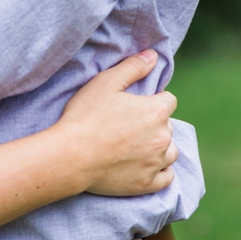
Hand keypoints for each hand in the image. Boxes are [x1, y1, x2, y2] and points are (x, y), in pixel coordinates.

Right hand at [55, 50, 180, 197]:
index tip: (136, 106)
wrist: (70, 156)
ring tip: (138, 148)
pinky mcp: (146, 184)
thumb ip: (133, 67)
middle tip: (129, 128)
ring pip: (170, 152)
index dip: (153, 101)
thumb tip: (153, 55)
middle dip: (154, 125)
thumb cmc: (85, 117)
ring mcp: (156, 163)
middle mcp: (162, 137)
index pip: (168, 101)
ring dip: (160, 149)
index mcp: (156, 111)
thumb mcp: (106, 82)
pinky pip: (166, 178)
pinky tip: (146, 168)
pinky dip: (160, 172)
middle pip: (168, 127)